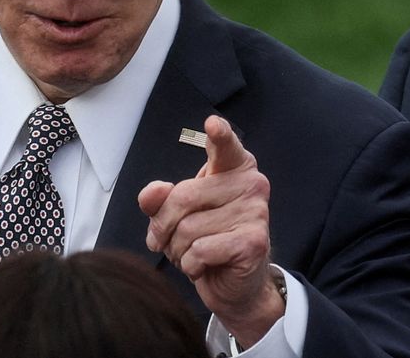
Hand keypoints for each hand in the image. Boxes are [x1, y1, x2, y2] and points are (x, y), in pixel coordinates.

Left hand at [138, 115, 283, 345]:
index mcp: (234, 168)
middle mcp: (251, 184)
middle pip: (184, 196)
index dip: (219, 135)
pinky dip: (190, 265)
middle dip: (163, 225)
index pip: (225, 146)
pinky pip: (200, 250)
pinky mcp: (253, 242)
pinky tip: (201, 266)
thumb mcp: (176, 214)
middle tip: (164, 241)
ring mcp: (256, 212)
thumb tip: (153, 192)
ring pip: (188, 228)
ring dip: (177, 249)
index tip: (212, 124)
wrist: (233, 284)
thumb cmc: (205, 238)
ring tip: (188, 254)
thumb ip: (160, 199)